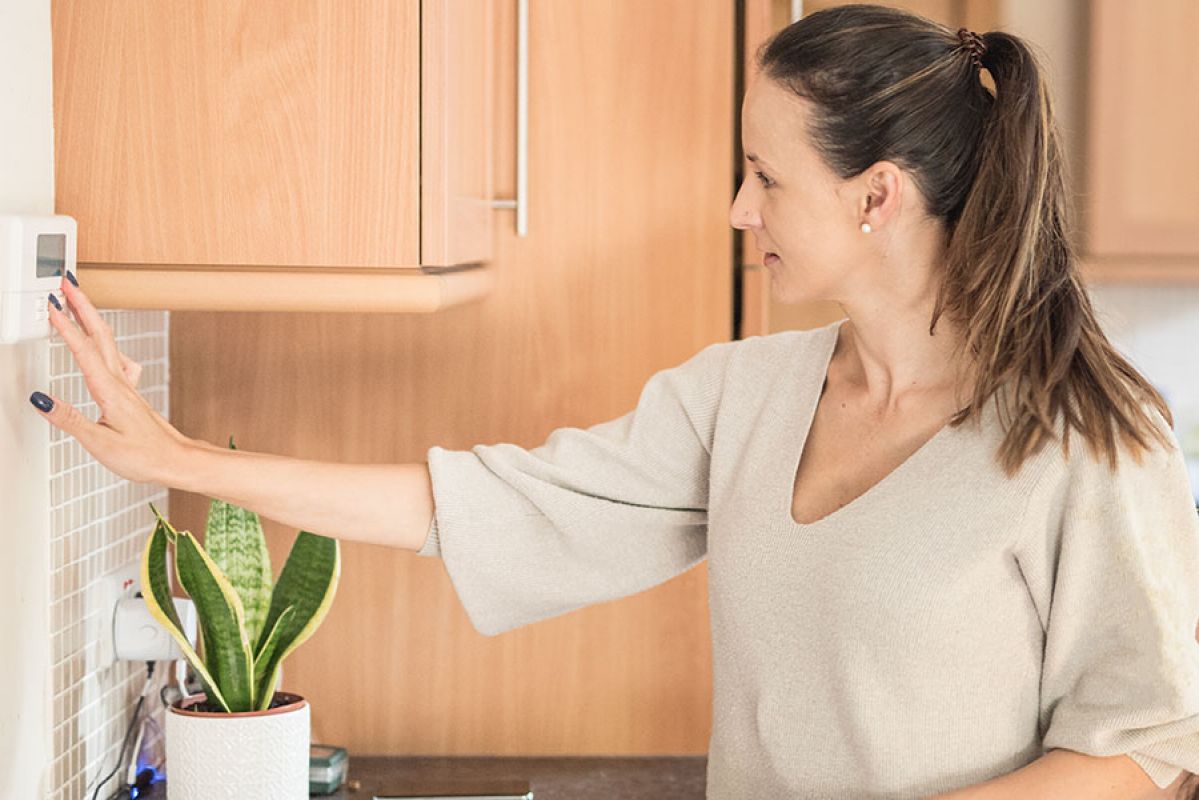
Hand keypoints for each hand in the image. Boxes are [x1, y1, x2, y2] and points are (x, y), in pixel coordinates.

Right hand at [29, 273, 199, 484]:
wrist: (177, 461)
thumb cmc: (145, 456)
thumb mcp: (100, 443)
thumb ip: (69, 420)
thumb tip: (41, 399)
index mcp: (110, 391)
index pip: (83, 351)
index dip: (66, 326)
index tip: (51, 303)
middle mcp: (120, 383)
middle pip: (100, 334)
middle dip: (82, 306)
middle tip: (66, 282)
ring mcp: (128, 386)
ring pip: (108, 342)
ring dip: (92, 319)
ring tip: (78, 302)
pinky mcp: (131, 393)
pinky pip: (115, 358)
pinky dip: (104, 342)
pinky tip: (104, 346)